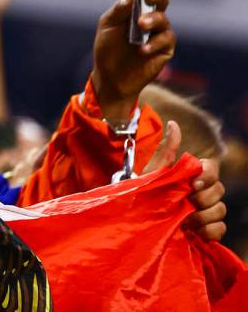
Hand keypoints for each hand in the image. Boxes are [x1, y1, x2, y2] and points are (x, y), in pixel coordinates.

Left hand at [91, 0, 174, 117]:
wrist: (110, 76)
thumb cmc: (108, 48)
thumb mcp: (107, 26)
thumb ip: (118, 11)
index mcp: (137, 8)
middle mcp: (151, 17)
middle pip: (161, 0)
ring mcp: (159, 33)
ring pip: (164, 20)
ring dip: (153, 20)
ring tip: (142, 25)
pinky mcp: (165, 49)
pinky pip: (165, 41)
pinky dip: (154, 43)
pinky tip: (142, 49)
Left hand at [144, 121, 225, 241]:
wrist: (135, 218)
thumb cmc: (143, 192)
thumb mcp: (153, 171)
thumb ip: (166, 150)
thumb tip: (173, 123)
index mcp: (191, 175)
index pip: (213, 169)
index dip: (208, 176)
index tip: (193, 184)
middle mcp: (201, 192)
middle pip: (220, 190)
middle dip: (204, 198)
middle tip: (186, 203)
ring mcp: (205, 211)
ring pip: (221, 210)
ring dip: (205, 216)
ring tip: (185, 220)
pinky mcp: (205, 230)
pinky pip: (220, 230)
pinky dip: (210, 231)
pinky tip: (194, 232)